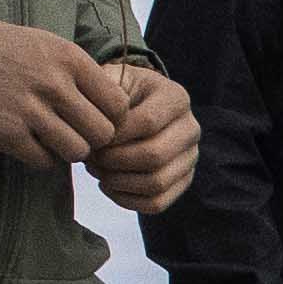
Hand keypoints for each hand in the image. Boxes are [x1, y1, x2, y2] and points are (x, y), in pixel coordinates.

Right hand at [0, 14, 149, 171]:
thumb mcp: (46, 43)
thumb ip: (79, 71)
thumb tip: (113, 106)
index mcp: (68, 58)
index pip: (118, 104)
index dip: (113, 118)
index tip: (97, 118)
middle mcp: (53, 84)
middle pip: (102, 133)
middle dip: (94, 138)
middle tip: (79, 134)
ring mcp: (29, 110)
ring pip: (77, 151)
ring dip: (69, 151)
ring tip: (56, 139)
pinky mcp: (6, 133)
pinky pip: (44, 162)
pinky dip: (43, 159)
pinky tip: (33, 144)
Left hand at [83, 59, 199, 210]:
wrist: (137, 107)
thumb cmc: (118, 94)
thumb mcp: (112, 80)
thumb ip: (102, 90)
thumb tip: (96, 119)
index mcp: (176, 98)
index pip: (147, 122)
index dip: (114, 135)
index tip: (91, 136)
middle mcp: (191, 128)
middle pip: (155, 156)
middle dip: (115, 161)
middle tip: (91, 158)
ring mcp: (191, 157)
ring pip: (156, 183)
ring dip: (118, 182)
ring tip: (97, 170)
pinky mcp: (183, 181)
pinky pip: (157, 203)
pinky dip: (127, 200)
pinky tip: (108, 185)